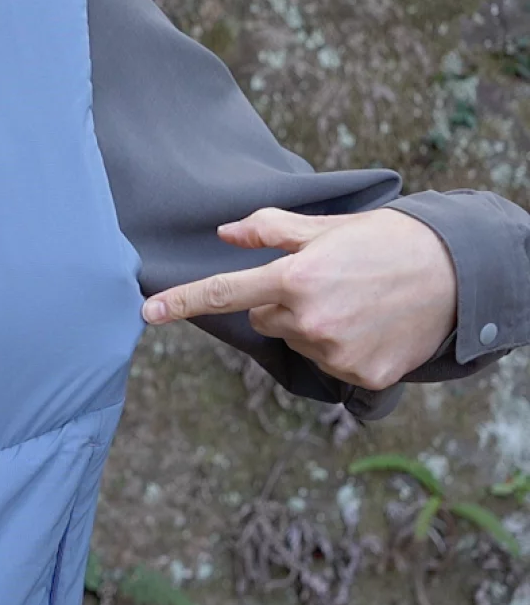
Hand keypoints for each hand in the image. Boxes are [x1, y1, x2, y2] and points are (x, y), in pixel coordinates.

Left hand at [141, 208, 457, 389]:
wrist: (456, 274)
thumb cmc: (386, 242)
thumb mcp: (326, 228)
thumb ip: (270, 229)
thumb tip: (226, 231)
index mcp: (296, 278)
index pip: (225, 292)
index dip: (184, 301)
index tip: (148, 312)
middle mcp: (310, 319)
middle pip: (264, 319)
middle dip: (282, 303)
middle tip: (326, 283)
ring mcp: (336, 352)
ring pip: (296, 341)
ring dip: (312, 325)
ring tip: (354, 302)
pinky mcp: (361, 376)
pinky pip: (329, 364)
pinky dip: (342, 348)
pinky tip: (369, 327)